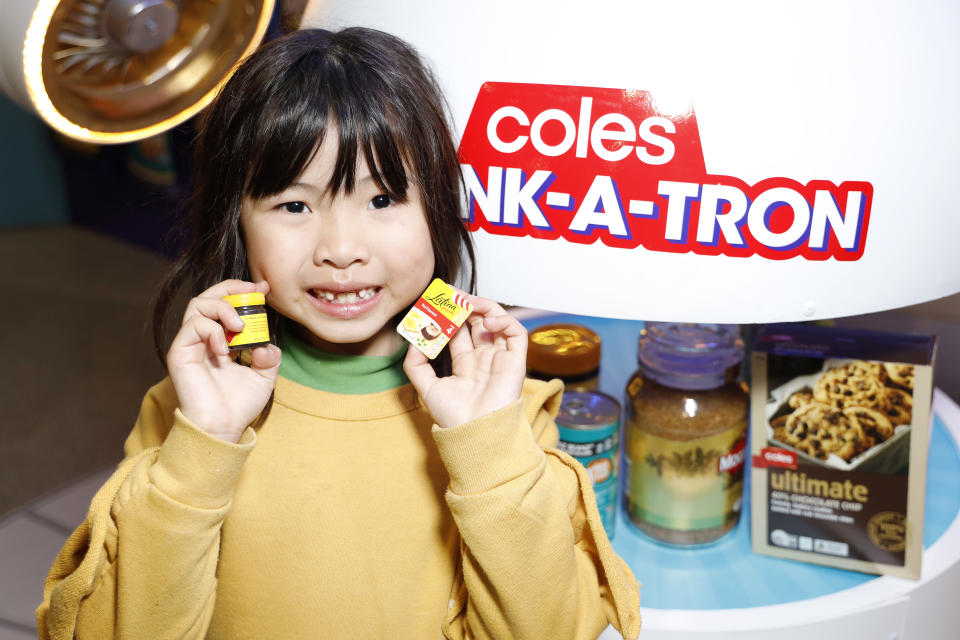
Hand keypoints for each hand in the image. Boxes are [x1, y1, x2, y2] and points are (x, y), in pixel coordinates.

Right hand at [166, 279, 281, 442]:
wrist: (224, 428)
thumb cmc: (239, 405)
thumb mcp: (264, 376)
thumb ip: (269, 356)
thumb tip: (267, 344)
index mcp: (221, 339)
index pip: (225, 303)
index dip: (242, 291)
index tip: (263, 289)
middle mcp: (204, 338)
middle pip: (209, 296)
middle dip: (232, 289)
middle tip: (253, 294)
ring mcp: (190, 344)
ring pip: (198, 304)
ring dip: (223, 308)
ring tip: (240, 327)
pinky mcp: (180, 353)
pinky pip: (192, 326)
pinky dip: (212, 330)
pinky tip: (225, 349)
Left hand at [404, 294, 525, 428]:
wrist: (474, 433)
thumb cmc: (453, 417)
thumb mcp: (426, 388)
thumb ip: (416, 364)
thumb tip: (413, 340)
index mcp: (466, 365)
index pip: (458, 331)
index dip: (448, 316)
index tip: (435, 303)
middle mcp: (484, 359)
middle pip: (476, 322)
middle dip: (463, 305)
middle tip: (448, 294)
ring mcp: (500, 358)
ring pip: (496, 321)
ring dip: (481, 306)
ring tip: (465, 301)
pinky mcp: (516, 360)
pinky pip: (515, 332)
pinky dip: (503, 320)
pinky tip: (486, 320)